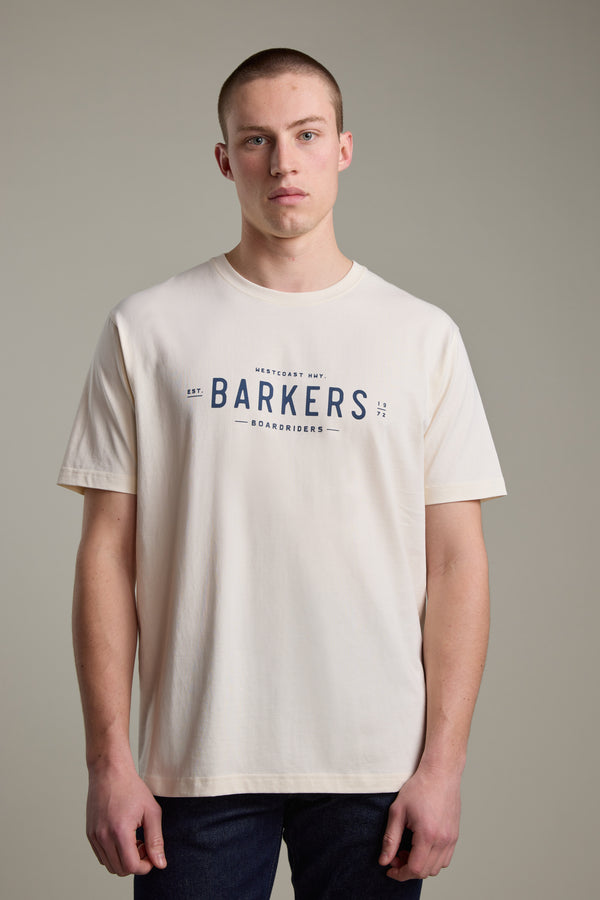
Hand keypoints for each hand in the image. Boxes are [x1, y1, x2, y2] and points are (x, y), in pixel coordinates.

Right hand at [86, 763, 165, 875]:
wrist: (110, 772)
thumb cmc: (132, 788)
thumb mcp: (151, 812)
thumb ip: (156, 840)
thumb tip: (160, 864)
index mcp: (120, 831)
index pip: (131, 866)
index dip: (145, 866)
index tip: (151, 854)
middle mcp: (103, 836)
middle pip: (120, 869)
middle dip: (136, 863)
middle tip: (144, 844)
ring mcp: (94, 836)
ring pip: (109, 865)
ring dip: (124, 859)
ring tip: (134, 840)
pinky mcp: (90, 834)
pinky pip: (101, 856)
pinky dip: (113, 854)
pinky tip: (123, 837)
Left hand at [379, 766, 460, 881]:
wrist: (441, 773)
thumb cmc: (419, 788)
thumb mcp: (397, 811)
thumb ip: (390, 839)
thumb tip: (384, 861)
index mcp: (427, 835)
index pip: (414, 869)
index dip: (400, 874)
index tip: (390, 869)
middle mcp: (443, 840)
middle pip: (425, 872)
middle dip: (407, 869)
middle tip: (396, 855)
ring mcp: (451, 839)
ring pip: (436, 868)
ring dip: (421, 865)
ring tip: (408, 849)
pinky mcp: (455, 835)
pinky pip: (445, 859)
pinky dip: (432, 859)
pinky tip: (421, 846)